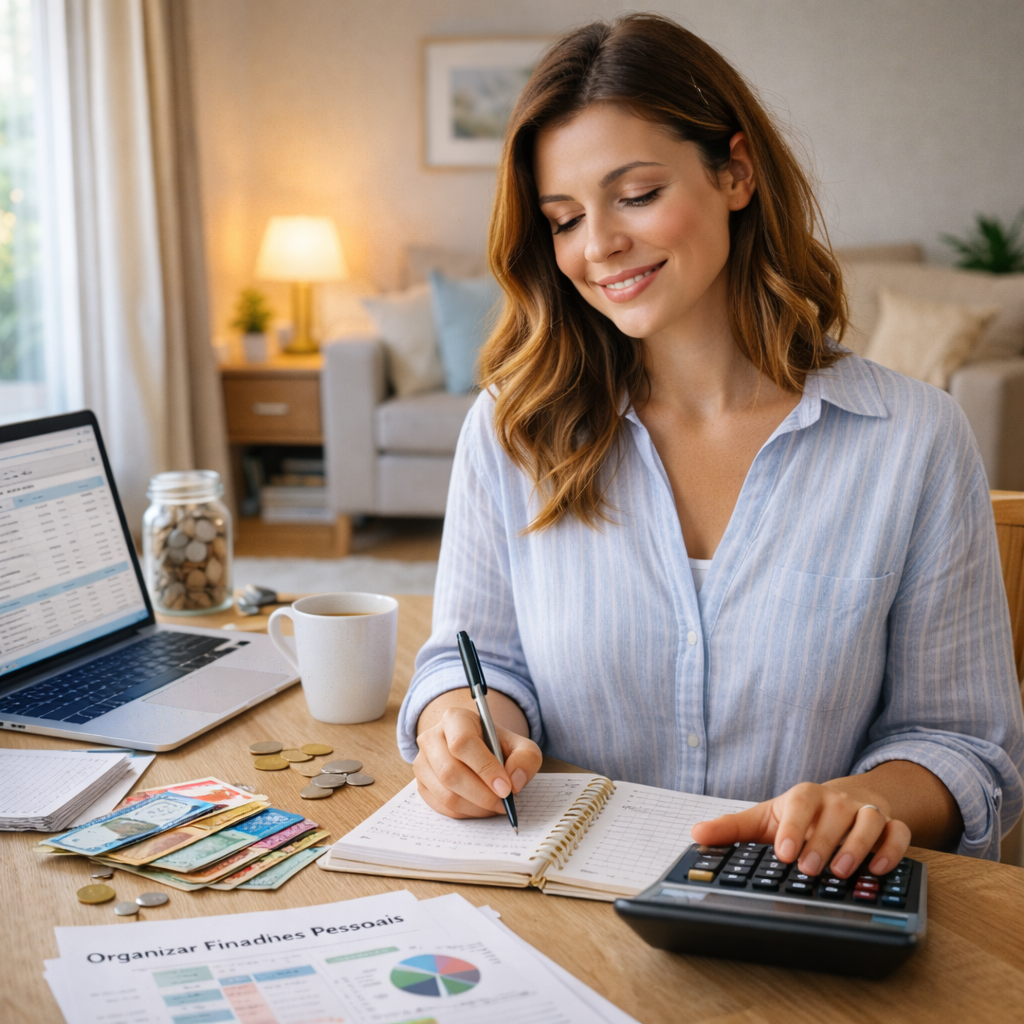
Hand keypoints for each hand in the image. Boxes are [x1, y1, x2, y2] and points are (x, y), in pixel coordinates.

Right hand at [414, 705, 541, 818]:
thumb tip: (514, 781)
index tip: (506, 788)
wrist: (476, 748)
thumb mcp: (519, 744)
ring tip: (496, 805)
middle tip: (504, 803)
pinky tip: (482, 807)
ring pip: (445, 794)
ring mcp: (422, 762)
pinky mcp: (421, 785)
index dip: (485, 768)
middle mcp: (431, 738)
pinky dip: (466, 813)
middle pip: (450, 773)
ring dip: (476, 807)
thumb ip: (525, 758)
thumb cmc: (496, 746)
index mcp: (454, 719)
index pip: (463, 743)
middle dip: (482, 795)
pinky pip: (442, 807)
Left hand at [690, 781, 911, 877]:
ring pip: (869, 821)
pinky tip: (878, 869)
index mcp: (806, 796)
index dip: (794, 826)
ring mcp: (867, 812)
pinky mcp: (892, 826)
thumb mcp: (766, 818)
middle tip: (809, 870)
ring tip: (841, 872)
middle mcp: (838, 801)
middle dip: (822, 842)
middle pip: (835, 814)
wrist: (847, 798)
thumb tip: (696, 834)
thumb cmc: (802, 814)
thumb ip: (733, 828)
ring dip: (858, 846)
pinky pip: (899, 834)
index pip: (800, 803)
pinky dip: (892, 849)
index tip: (783, 854)